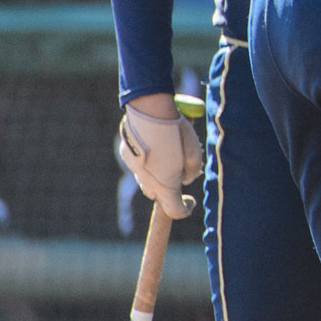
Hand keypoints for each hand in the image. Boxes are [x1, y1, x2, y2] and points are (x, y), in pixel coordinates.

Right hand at [117, 95, 199, 218]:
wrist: (149, 109)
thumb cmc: (176, 130)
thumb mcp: (194, 151)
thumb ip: (192, 170)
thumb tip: (186, 179)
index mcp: (166, 184)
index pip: (175, 210)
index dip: (185, 209)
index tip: (191, 200)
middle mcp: (147, 181)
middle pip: (160, 195)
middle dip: (172, 189)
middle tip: (182, 170)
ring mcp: (134, 169)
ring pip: (148, 181)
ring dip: (160, 175)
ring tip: (171, 152)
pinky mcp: (127, 155)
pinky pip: (139, 166)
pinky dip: (149, 161)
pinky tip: (156, 142)